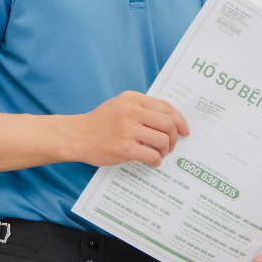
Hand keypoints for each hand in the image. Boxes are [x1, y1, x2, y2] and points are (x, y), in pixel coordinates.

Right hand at [59, 91, 187, 167]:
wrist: (77, 136)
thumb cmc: (99, 122)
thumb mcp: (118, 104)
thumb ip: (140, 107)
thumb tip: (167, 119)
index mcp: (132, 99)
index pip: (165, 107)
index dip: (179, 120)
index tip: (184, 130)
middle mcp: (131, 111)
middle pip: (168, 123)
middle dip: (174, 137)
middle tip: (171, 145)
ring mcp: (128, 130)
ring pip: (163, 140)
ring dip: (166, 150)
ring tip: (160, 154)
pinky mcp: (125, 148)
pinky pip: (152, 155)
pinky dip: (157, 161)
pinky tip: (152, 162)